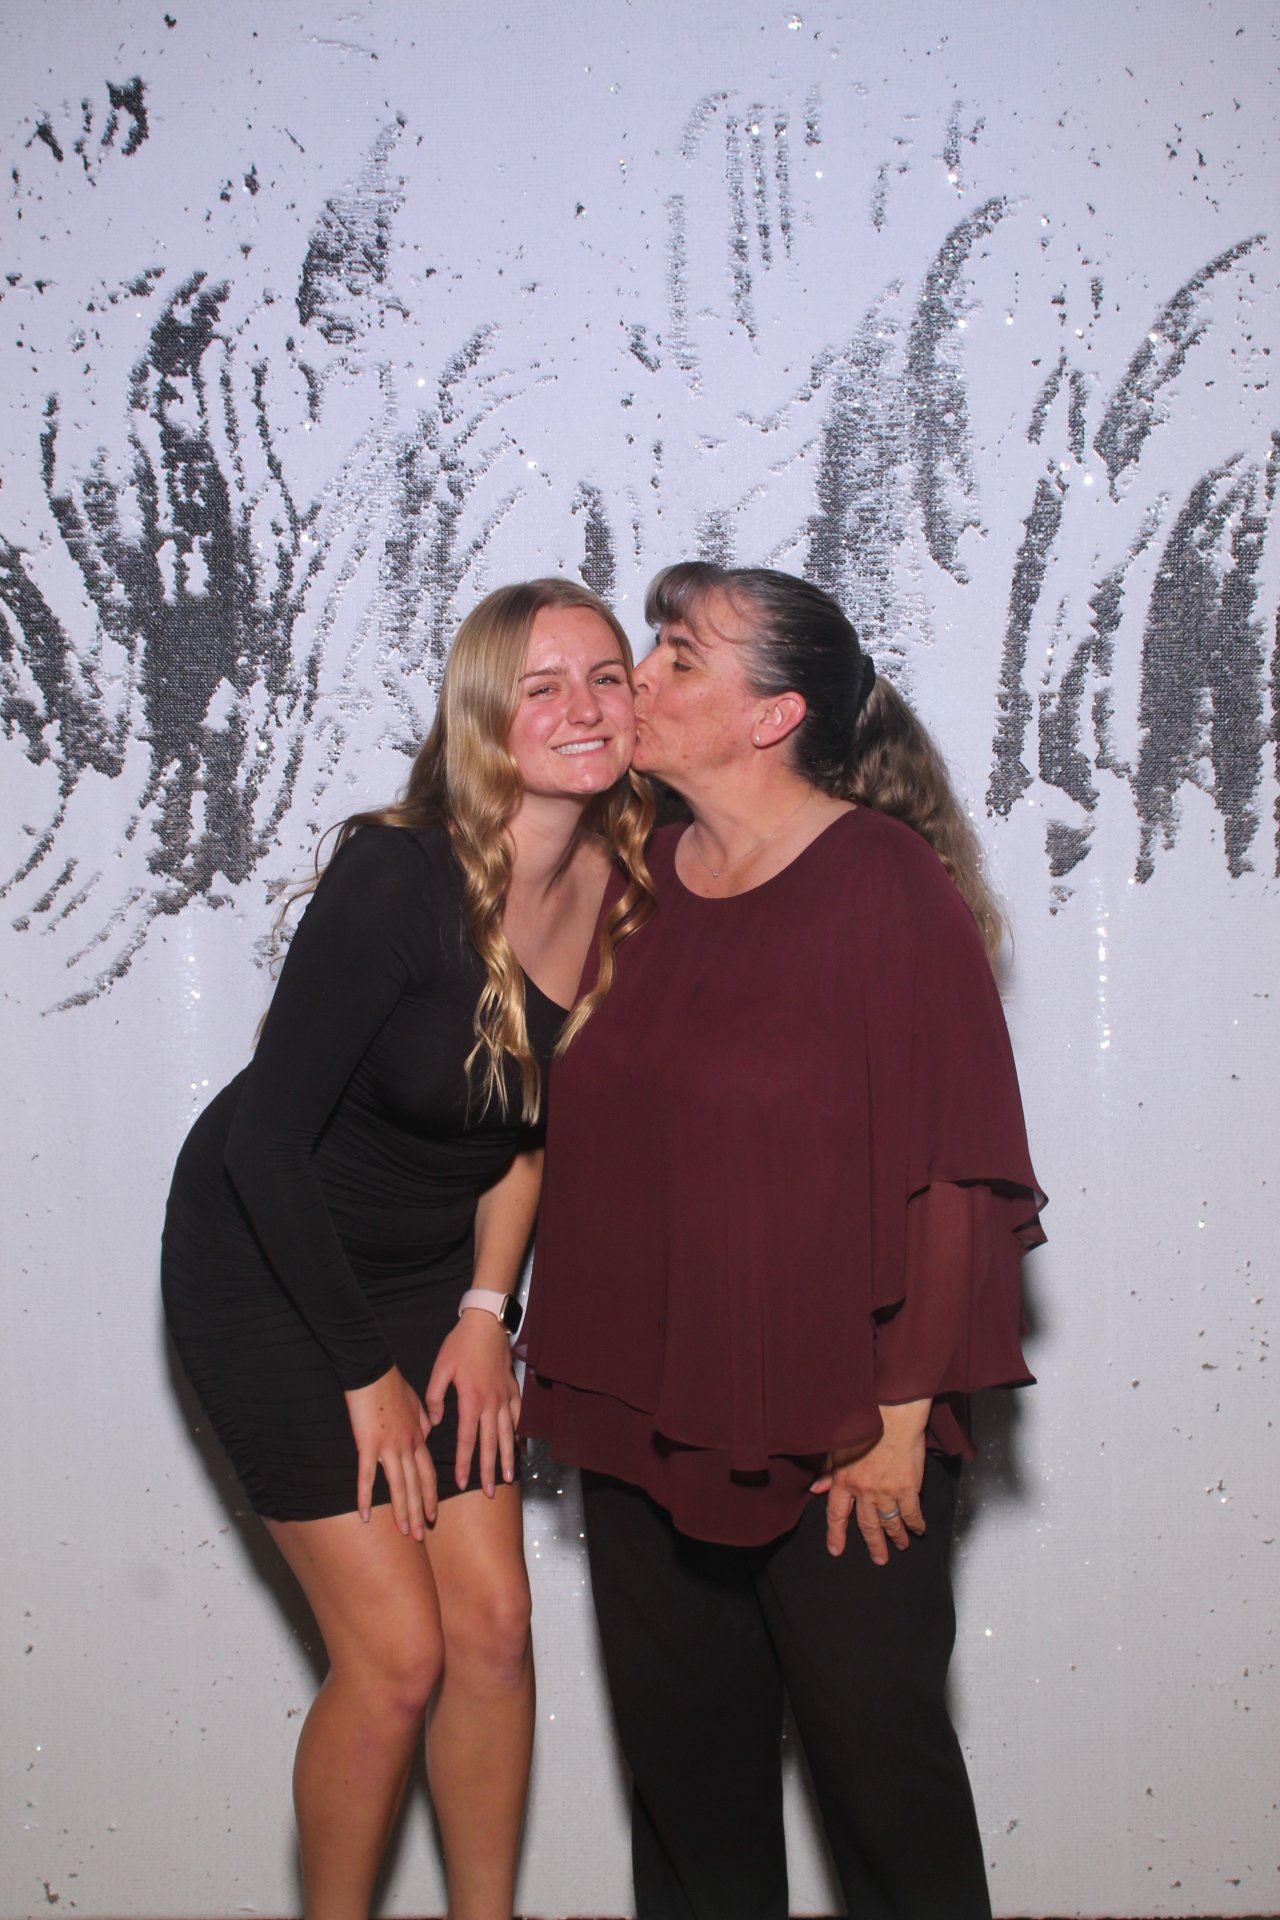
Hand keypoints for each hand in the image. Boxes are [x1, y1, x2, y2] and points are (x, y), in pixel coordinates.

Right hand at [344, 1366, 437, 1537]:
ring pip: (398, 1486)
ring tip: (405, 1533)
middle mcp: (406, 1445)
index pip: (428, 1473)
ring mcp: (388, 1447)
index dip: (430, 1495)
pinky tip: (364, 1515)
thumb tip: (429, 1429)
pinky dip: (365, 1497)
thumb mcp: (415, 1400)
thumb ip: (423, 1418)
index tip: (433, 1514)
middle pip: (416, 1485)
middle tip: (421, 1535)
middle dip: (420, 1512)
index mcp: (417, 1436)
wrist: (373, 1369)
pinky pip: (366, 1476)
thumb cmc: (391, 1383)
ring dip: (402, 1512)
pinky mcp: (368, 1444)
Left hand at [424, 1310, 520, 1496]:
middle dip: (488, 1470)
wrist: (486, 1323)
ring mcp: (505, 1397)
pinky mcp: (513, 1390)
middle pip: (490, 1444)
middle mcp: (491, 1403)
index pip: (467, 1440)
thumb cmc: (460, 1344)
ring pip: (507, 1434)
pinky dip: (519, 1433)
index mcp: (471, 1400)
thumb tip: (435, 1423)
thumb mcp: (440, 1368)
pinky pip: (519, 1416)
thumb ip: (434, 1397)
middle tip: (489, 1492)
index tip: (461, 1482)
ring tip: (508, 1478)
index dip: (464, 1463)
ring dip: (507, 1458)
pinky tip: (520, 1446)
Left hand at [809, 1400, 929, 1564]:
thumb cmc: (865, 1425)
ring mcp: (886, 1492)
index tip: (836, 1550)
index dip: (836, 1534)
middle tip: (879, 1559)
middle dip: (874, 1545)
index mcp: (843, 1480)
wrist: (892, 1416)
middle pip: (866, 1525)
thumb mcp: (839, 1447)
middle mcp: (863, 1491)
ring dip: (896, 1537)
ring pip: (890, 1523)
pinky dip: (915, 1524)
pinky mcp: (907, 1488)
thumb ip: (828, 1471)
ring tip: (900, 1546)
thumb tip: (816, 1489)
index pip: (836, 1514)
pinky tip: (918, 1530)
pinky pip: (911, 1513)